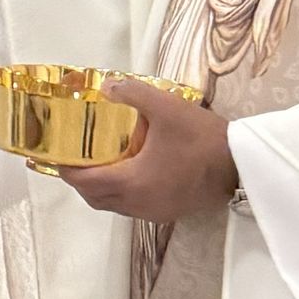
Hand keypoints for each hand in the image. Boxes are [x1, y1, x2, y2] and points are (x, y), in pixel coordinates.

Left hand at [60, 78, 235, 221]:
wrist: (242, 166)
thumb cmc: (203, 139)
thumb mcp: (167, 108)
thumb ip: (133, 94)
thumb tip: (107, 86)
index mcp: (132, 183)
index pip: (86, 182)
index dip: (67, 170)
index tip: (56, 157)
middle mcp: (139, 204)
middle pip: (96, 198)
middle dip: (80, 181)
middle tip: (74, 158)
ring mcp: (155, 212)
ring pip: (114, 206)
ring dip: (101, 189)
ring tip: (98, 163)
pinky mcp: (170, 212)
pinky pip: (133, 207)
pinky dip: (122, 194)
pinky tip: (130, 172)